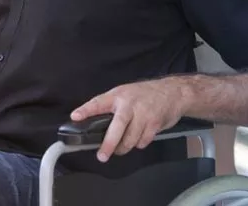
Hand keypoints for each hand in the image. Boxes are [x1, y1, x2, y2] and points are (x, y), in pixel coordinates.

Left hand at [70, 79, 184, 162]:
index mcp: (118, 95)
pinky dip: (139, 144)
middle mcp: (129, 104)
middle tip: (102, 155)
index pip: (99, 102)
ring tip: (120, 148)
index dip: (86, 110)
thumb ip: (112, 106)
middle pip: (117, 126)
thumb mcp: (125, 93)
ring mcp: (143, 114)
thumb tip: (94, 122)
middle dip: (109, 143)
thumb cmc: (145, 94)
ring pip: (130, 139)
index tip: (75, 117)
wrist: (172, 92)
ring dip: (124, 147)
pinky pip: (142, 141)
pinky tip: (139, 138)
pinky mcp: (154, 123)